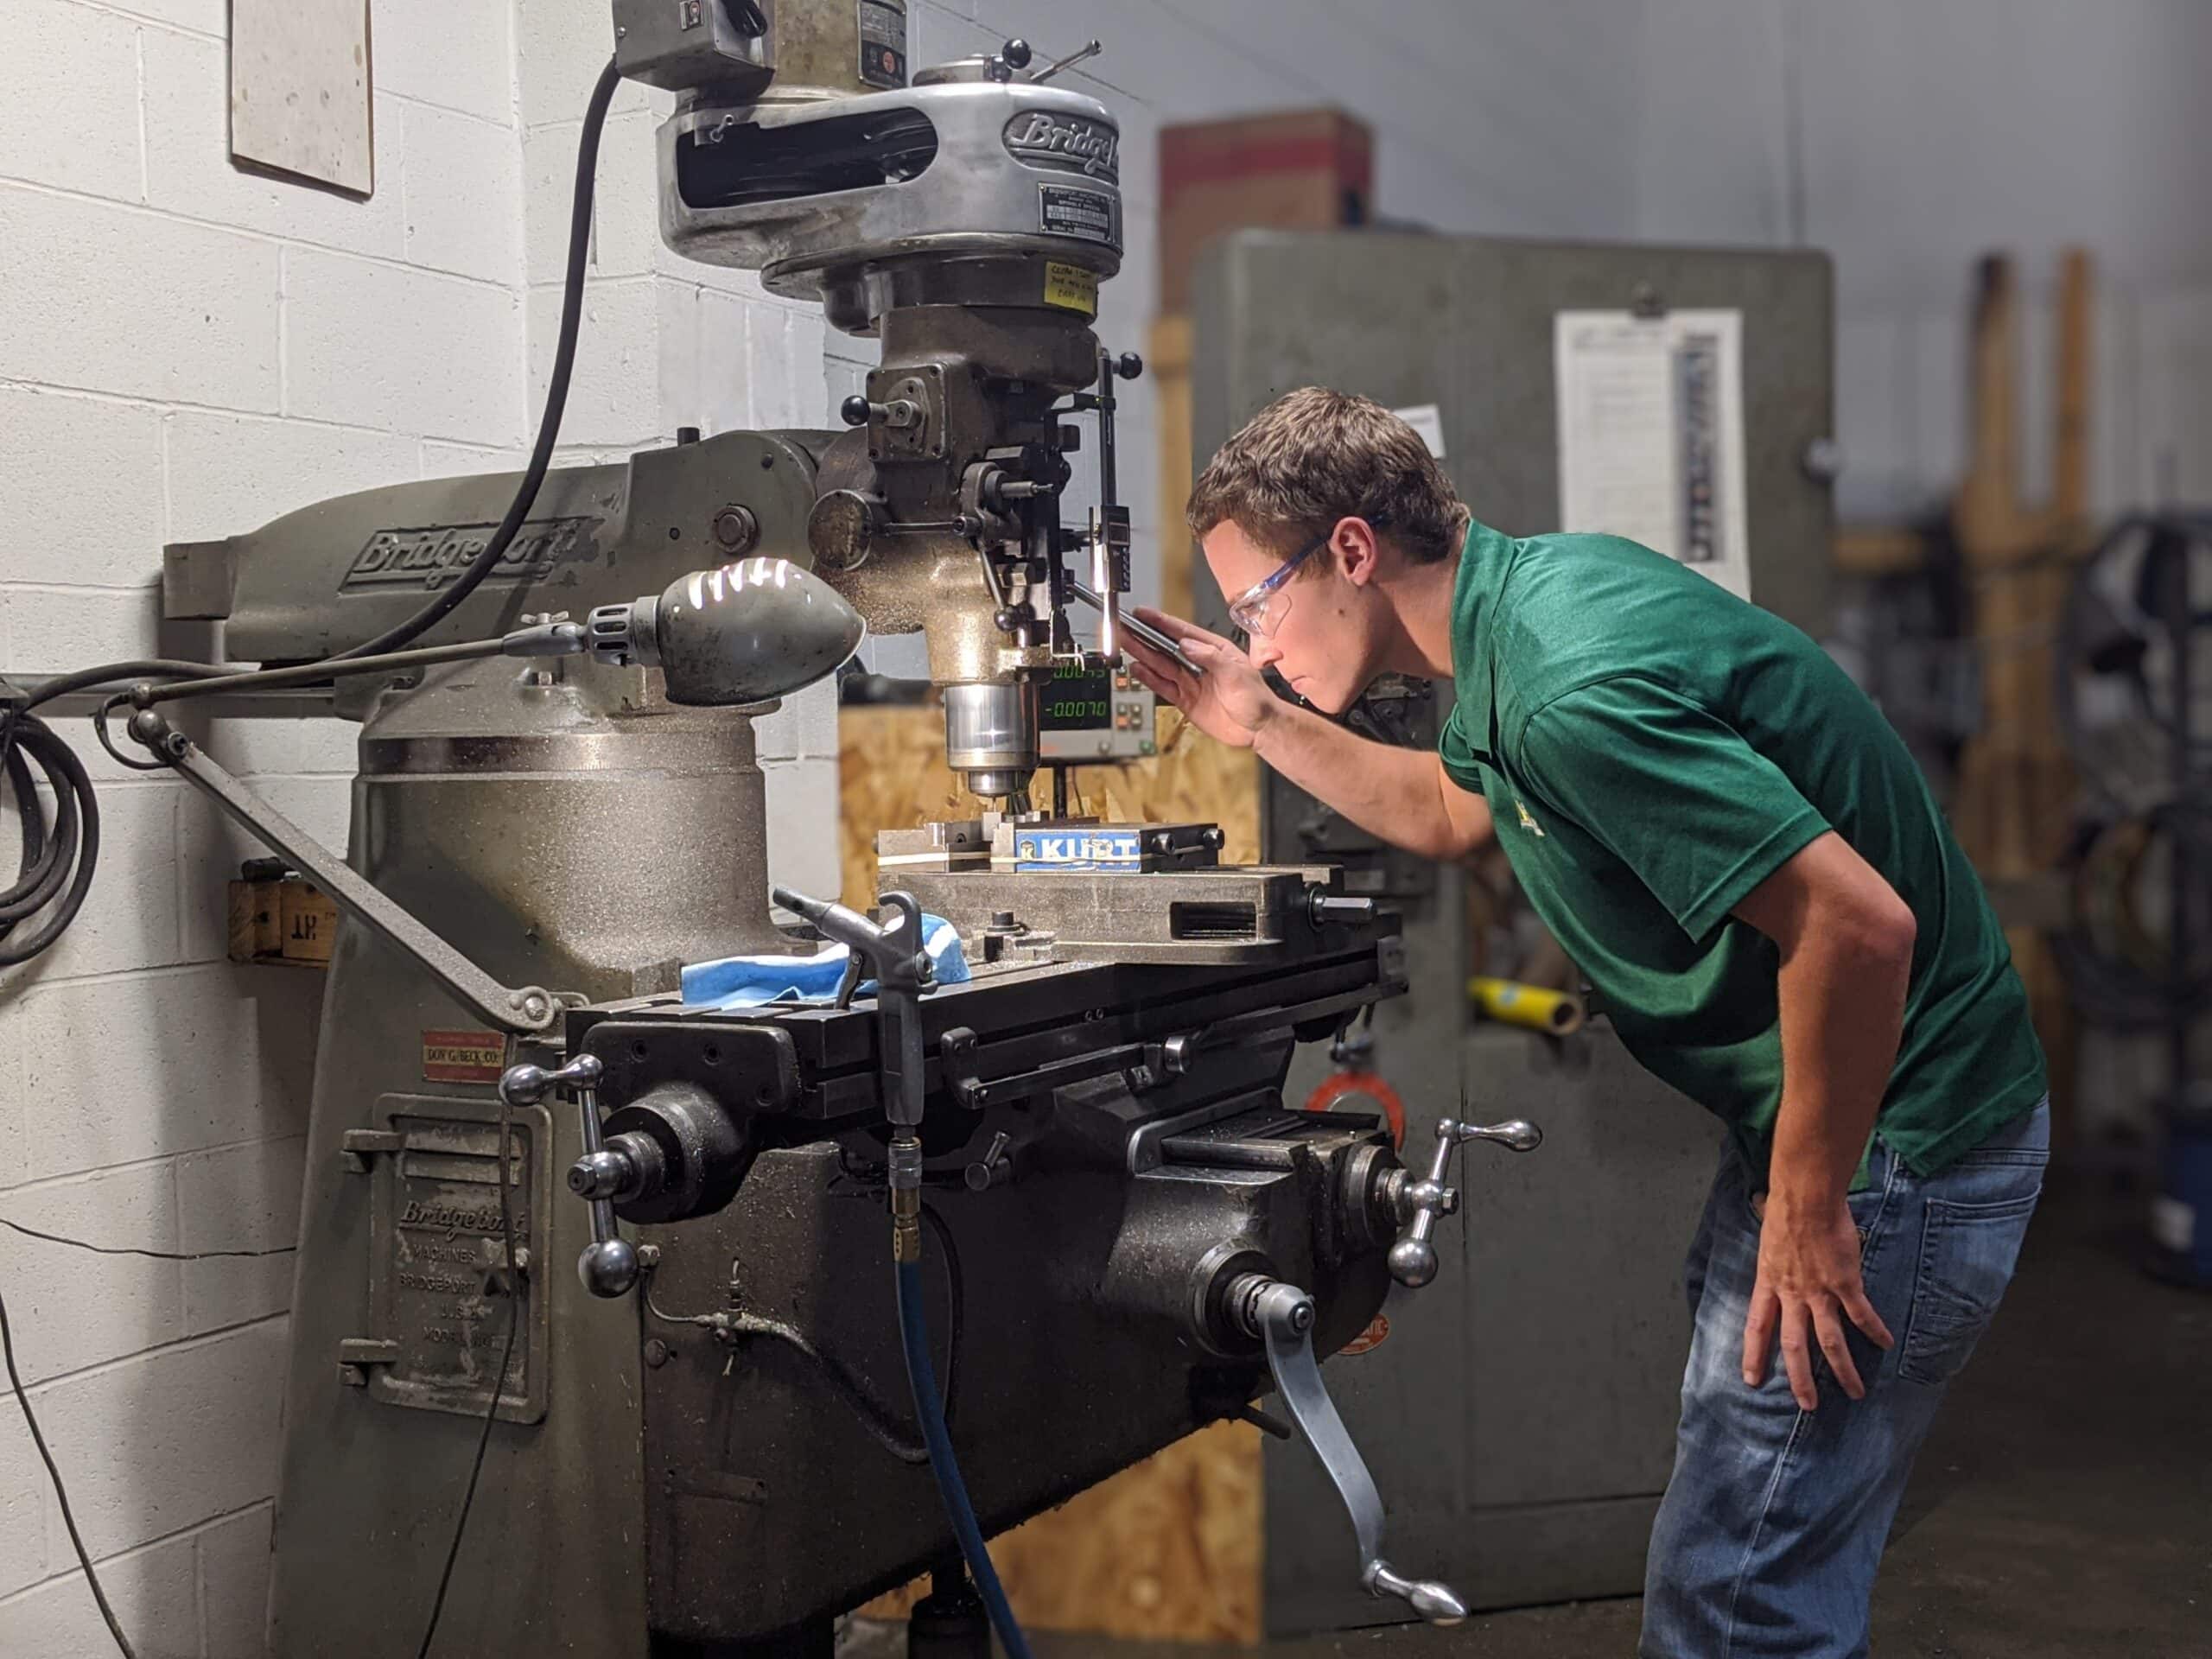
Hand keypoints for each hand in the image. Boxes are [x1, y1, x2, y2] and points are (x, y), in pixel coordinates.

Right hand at [1121, 608, 1281, 750]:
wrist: (1259, 729)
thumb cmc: (1257, 699)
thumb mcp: (1237, 674)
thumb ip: (1211, 658)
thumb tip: (1187, 645)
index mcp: (1214, 650)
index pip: (1182, 632)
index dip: (1161, 622)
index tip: (1142, 614)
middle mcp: (1199, 663)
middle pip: (1165, 647)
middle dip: (1144, 637)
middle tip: (1124, 628)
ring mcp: (1191, 682)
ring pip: (1160, 665)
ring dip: (1142, 655)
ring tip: (1123, 643)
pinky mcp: (1185, 700)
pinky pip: (1163, 687)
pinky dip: (1149, 679)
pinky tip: (1136, 669)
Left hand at [1741, 1191, 1894, 1408]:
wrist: (1807, 1198)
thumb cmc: (1785, 1212)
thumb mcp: (1769, 1241)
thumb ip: (1774, 1259)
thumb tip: (1775, 1256)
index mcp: (1768, 1284)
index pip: (1756, 1327)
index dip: (1754, 1354)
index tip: (1751, 1380)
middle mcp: (1792, 1295)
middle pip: (1794, 1346)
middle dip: (1801, 1379)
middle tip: (1808, 1405)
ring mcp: (1819, 1292)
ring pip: (1830, 1341)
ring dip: (1843, 1369)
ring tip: (1855, 1391)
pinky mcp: (1846, 1284)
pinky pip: (1862, 1315)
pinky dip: (1875, 1331)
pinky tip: (1885, 1344)